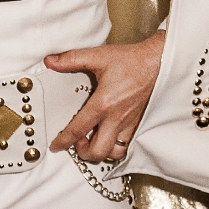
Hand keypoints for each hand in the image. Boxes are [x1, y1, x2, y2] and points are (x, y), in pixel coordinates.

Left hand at [44, 30, 165, 162]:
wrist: (158, 62)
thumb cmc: (130, 60)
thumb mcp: (98, 56)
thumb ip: (71, 59)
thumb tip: (51, 61)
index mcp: (103, 103)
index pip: (79, 129)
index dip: (64, 140)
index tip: (56, 146)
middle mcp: (117, 118)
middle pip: (98, 151)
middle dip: (84, 153)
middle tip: (77, 142)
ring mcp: (130, 124)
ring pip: (115, 153)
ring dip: (102, 151)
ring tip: (94, 140)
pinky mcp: (139, 124)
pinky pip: (127, 145)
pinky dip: (116, 147)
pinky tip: (110, 137)